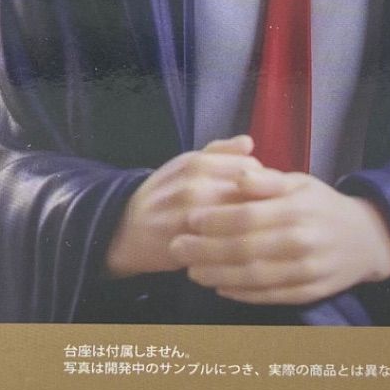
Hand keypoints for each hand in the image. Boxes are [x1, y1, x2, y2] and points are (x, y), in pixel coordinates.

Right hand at [104, 136, 261, 278]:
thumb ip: (219, 151)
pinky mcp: (193, 246)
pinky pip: (230, 243)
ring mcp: (194, 219)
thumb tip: (249, 142)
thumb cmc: (164, 193)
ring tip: (249, 227)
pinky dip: (239, 243)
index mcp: (197, 163)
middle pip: (253, 192)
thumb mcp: (186, 163)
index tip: (257, 189)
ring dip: (253, 223)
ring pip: (245, 218)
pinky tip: (237, 244)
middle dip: (262, 202)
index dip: (261, 178)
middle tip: (259, 210)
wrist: (127, 228)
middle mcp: (196, 187)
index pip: (252, 165)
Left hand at [169, 167, 389, 304]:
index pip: (247, 216)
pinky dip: (241, 294)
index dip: (214, 220)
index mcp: (297, 209)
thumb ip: (267, 180)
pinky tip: (220, 287)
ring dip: (217, 275)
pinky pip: (269, 295)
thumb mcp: (300, 183)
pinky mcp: (309, 293)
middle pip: (244, 249)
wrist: (366, 240)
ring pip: (253, 277)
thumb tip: (238, 173)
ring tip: (191, 271)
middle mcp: (302, 242)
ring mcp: (307, 271)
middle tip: (177, 248)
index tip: (189, 219)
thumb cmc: (323, 206)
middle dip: (205, 250)